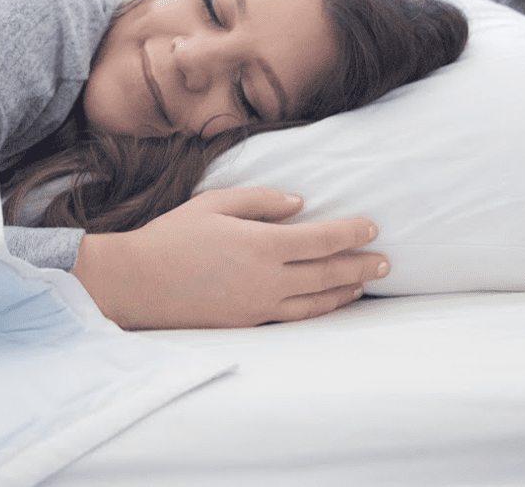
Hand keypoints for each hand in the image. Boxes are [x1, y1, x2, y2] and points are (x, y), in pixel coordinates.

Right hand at [71, 187, 388, 329]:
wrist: (138, 283)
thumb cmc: (173, 236)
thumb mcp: (215, 203)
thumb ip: (261, 201)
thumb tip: (300, 205)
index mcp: (261, 244)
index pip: (321, 239)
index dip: (351, 233)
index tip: (372, 227)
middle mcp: (267, 279)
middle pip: (327, 272)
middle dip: (360, 265)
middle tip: (386, 261)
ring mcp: (259, 306)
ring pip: (316, 301)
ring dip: (346, 290)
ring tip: (366, 282)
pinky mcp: (248, 323)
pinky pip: (295, 317)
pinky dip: (320, 309)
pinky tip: (330, 303)